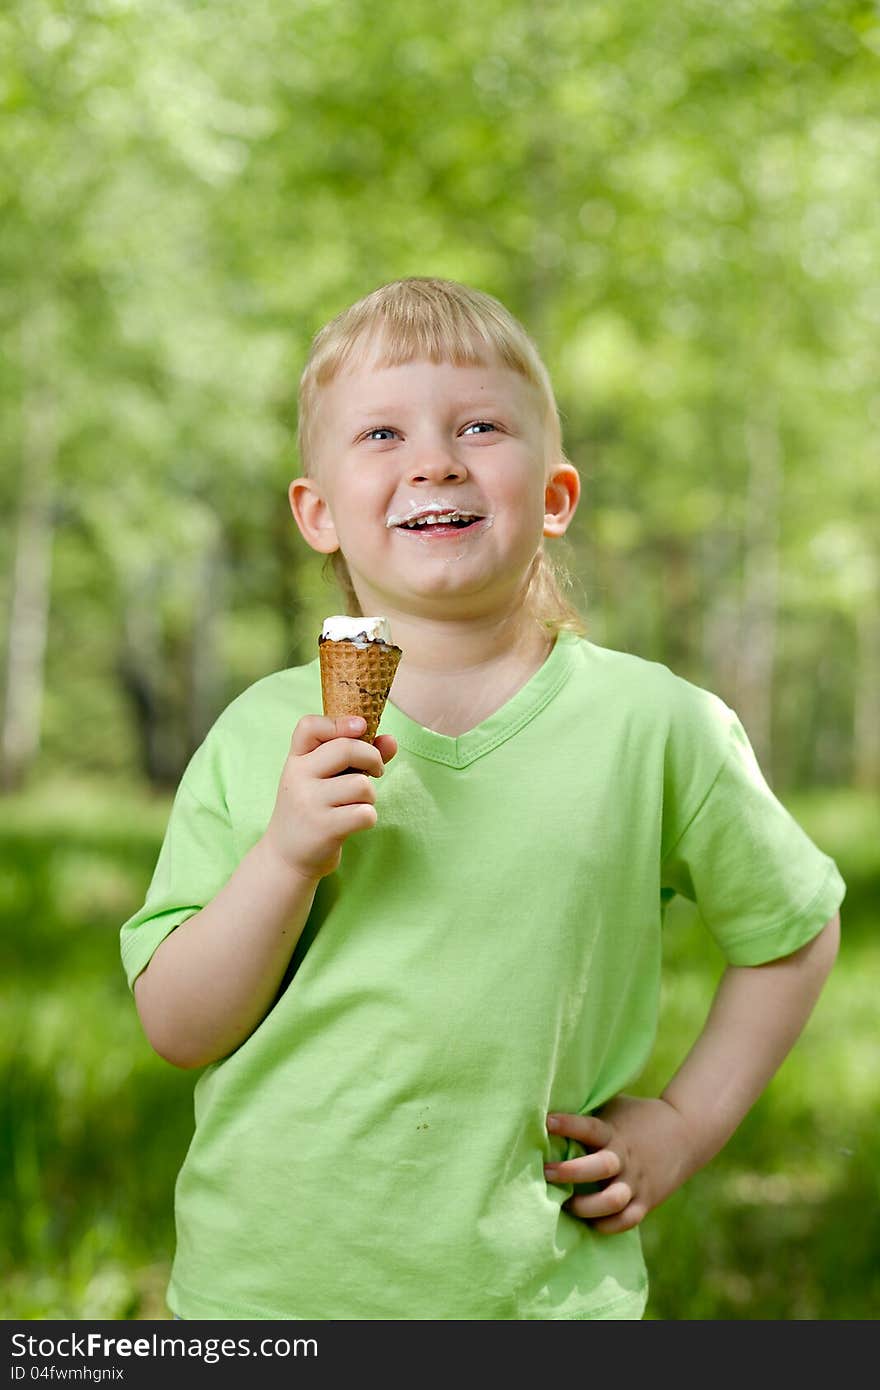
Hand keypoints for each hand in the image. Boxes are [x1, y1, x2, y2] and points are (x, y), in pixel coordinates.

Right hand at [262, 715, 398, 881]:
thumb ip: (357, 757)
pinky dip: (368, 817)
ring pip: (361, 785)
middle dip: (372, 758)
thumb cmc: (313, 810)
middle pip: (347, 749)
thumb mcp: (324, 780)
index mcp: (296, 759)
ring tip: (357, 804)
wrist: (285, 857)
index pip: (309, 726)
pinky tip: (354, 822)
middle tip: (375, 770)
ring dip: (370, 795)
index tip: (361, 728)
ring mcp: (309, 802)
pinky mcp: (323, 828)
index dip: (339, 723)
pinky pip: (365, 812)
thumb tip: (391, 740)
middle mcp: (298, 777)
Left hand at [543, 1095, 696, 1233]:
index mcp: (614, 1132)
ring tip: (565, 1204)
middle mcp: (625, 1158)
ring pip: (612, 1201)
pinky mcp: (646, 1201)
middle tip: (546, 1172)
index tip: (547, 1121)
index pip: (589, 1128)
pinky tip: (589, 1222)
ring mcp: (636, 1182)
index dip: (568, 1125)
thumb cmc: (636, 1117)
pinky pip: (625, 1221)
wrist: (685, 1132)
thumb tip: (545, 1115)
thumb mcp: (614, 1109)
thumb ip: (589, 1115)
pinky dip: (606, 1225)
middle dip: (570, 1172)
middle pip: (599, 1167)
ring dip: (585, 1206)